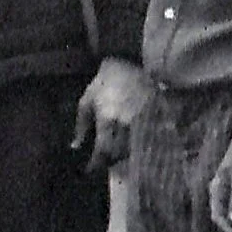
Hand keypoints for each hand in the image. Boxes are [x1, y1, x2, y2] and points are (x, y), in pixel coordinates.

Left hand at [72, 58, 146, 172]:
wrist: (133, 62)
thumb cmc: (106, 81)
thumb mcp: (88, 99)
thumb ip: (81, 124)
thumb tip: (76, 146)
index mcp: (108, 119)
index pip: (103, 151)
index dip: (96, 164)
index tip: (90, 170)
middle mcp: (127, 124)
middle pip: (119, 154)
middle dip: (109, 160)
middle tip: (102, 160)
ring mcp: (144, 122)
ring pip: (133, 150)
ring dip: (122, 154)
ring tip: (114, 151)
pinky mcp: (156, 120)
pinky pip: (146, 141)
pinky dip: (136, 146)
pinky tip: (129, 143)